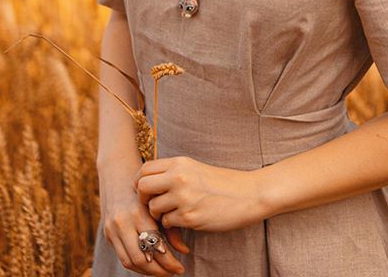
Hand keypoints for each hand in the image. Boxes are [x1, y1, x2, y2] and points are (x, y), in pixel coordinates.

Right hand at [100, 171, 189, 274]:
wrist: (118, 177)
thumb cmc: (146, 191)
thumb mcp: (159, 204)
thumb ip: (172, 228)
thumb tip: (184, 251)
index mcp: (138, 212)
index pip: (154, 246)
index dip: (168, 261)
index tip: (180, 267)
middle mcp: (122, 222)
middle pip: (140, 258)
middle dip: (159, 271)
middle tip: (174, 272)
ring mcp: (112, 230)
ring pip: (130, 262)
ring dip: (148, 271)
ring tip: (164, 272)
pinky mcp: (107, 235)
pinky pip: (123, 258)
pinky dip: (137, 266)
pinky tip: (151, 266)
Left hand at [134, 156, 264, 233]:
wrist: (248, 194)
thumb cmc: (221, 183)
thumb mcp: (195, 169)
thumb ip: (173, 173)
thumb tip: (149, 183)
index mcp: (180, 163)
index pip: (144, 169)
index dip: (139, 182)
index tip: (145, 191)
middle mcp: (178, 177)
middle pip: (142, 187)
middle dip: (143, 199)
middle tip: (154, 204)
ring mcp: (183, 197)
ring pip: (153, 208)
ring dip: (159, 214)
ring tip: (173, 213)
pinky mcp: (190, 216)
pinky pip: (167, 223)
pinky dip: (172, 224)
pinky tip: (185, 220)